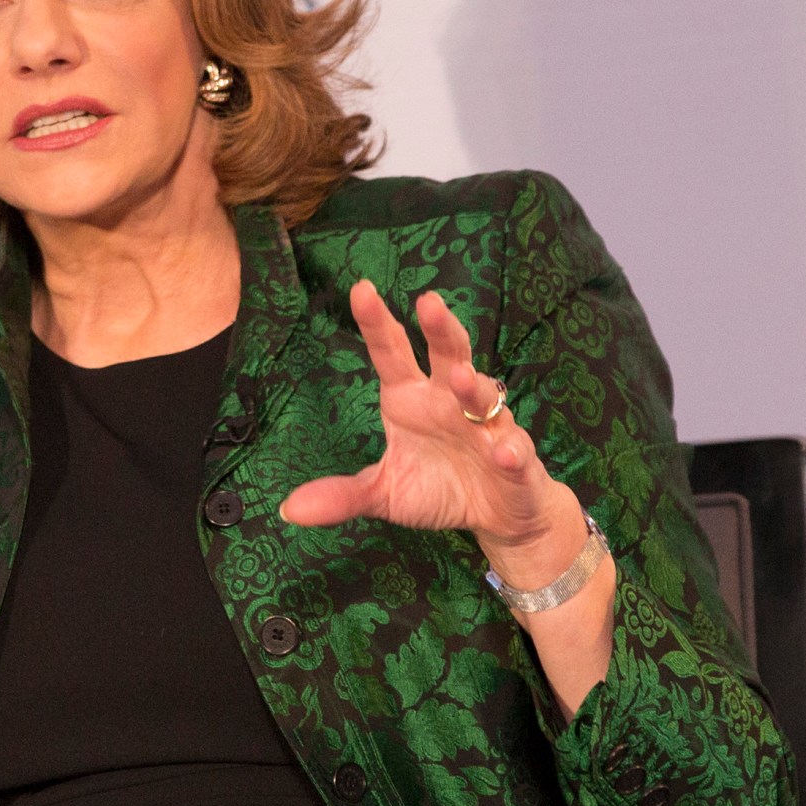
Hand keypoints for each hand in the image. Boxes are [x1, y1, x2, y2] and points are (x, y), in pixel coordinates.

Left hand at [280, 281, 581, 583]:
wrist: (496, 516)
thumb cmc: (438, 488)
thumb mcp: (385, 493)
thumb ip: (343, 494)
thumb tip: (289, 509)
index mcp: (412, 400)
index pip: (392, 354)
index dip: (377, 323)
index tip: (361, 289)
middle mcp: (450, 402)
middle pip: (448, 355)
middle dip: (440, 330)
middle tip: (429, 303)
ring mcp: (487, 427)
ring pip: (483, 396)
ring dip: (472, 385)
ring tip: (458, 377)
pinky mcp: (516, 460)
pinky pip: (516, 450)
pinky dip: (511, 448)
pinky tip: (503, 450)